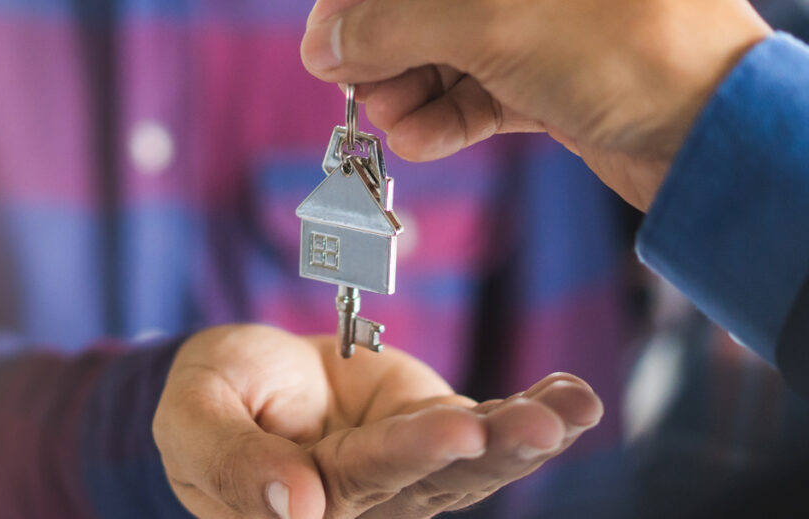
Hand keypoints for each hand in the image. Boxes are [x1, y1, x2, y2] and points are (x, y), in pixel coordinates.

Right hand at [153, 324, 601, 517]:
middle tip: (537, 428)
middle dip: (491, 453)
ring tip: (573, 409)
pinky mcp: (435, 431)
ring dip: (526, 436)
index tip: (456, 428)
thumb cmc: (212, 400)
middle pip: (438, 482)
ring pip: (473, 464)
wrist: (245, 382)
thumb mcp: (195, 419)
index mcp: (308, 502)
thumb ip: (233, 462)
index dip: (410, 456)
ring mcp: (411, 467)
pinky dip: (532, 410)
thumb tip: (294, 510)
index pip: (364, 482)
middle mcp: (371, 497)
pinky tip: (574, 395)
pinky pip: (486, 426)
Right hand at [300, 0, 770, 209]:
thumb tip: (322, 44)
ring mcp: (532, 29)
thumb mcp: (491, 24)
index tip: (326, 45)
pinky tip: (422, 138)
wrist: (706, 134)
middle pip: (416, 10)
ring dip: (405, 93)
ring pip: (438, 55)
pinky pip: (470, 95)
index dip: (359, 6)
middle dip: (380, 53)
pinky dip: (440, 120)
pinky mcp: (541, 80)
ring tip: (395, 121)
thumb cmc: (624, 50)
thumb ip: (395, 26)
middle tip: (359, 91)